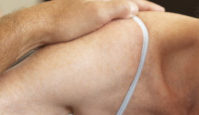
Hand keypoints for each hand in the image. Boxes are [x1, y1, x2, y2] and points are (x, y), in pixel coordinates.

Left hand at [32, 0, 163, 44]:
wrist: (36, 26)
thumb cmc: (64, 22)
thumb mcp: (96, 14)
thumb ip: (117, 8)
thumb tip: (133, 7)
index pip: (132, 0)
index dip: (148, 6)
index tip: (161, 12)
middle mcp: (95, 0)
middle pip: (123, 2)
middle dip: (138, 8)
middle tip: (152, 15)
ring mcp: (86, 7)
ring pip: (113, 9)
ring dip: (126, 14)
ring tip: (135, 21)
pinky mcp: (78, 15)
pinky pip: (103, 16)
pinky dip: (112, 19)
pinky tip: (110, 27)